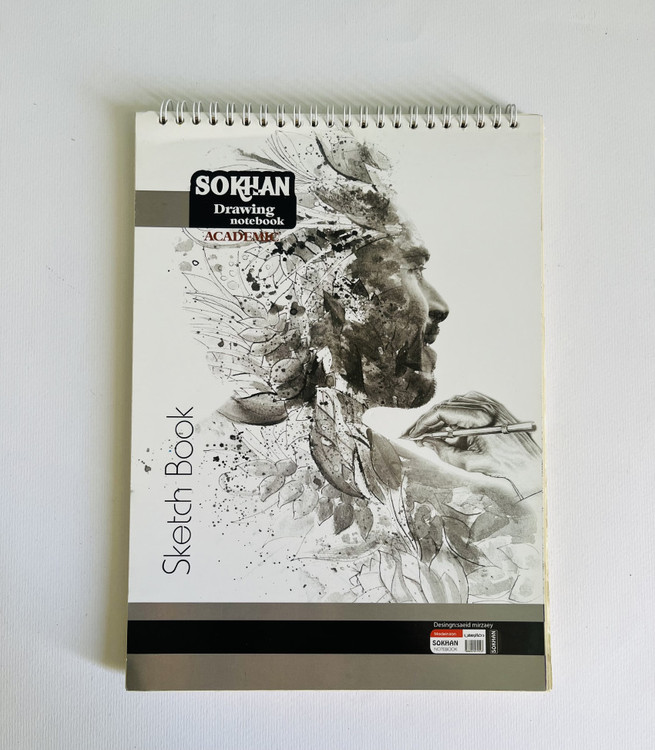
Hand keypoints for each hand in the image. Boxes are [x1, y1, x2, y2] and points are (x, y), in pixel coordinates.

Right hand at [404, 392, 541, 498]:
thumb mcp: (470, 463)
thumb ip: (444, 453)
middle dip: (427, 422)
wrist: (531, 464)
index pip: (441, 412)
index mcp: (479, 416)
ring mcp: (488, 403)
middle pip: (444, 407)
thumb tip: (427, 443)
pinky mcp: (490, 405)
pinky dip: (451, 415)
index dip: (423, 423)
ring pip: (452, 404)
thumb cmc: (507, 464)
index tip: (412, 434)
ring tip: (426, 434)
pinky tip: (444, 428)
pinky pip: (464, 405)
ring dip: (438, 418)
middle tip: (413, 435)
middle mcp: (483, 405)